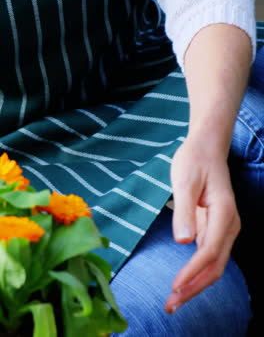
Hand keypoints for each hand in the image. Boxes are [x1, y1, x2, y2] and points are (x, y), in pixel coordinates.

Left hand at [164, 135, 240, 313]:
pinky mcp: (216, 228)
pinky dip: (196, 272)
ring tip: (173, 300)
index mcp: (224, 212)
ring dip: (195, 284)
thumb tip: (183, 242)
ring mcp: (224, 228)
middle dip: (194, 288)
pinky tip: (182, 282)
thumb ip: (184, 210)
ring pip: (214, 264)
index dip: (192, 271)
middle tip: (170, 305)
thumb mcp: (184, 180)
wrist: (206, 149)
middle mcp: (229, 224)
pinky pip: (208, 256)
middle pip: (216, 265)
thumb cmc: (194, 160)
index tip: (173, 286)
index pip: (210, 250)